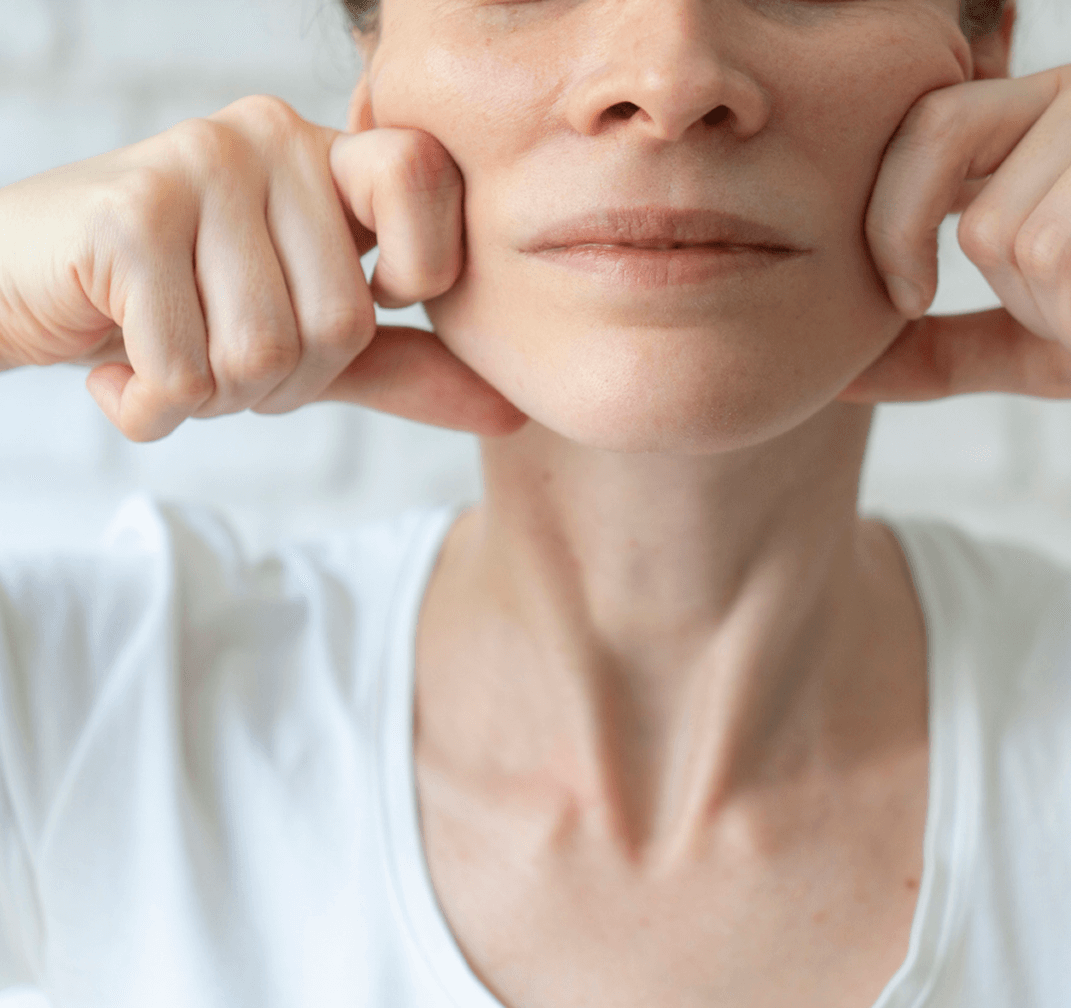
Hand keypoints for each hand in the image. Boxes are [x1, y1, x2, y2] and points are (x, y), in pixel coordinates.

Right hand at [0, 94, 526, 440]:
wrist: (27, 293)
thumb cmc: (179, 309)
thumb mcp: (308, 340)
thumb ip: (407, 367)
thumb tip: (517, 416)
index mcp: (325, 156)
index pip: (424, 179)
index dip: (413, 266)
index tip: (365, 294)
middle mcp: (266, 138)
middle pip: (341, 320)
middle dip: (281, 380)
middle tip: (220, 353)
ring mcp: (193, 166)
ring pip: (263, 353)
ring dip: (213, 395)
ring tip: (169, 351)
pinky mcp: (127, 216)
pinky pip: (184, 371)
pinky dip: (150, 406)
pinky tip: (119, 367)